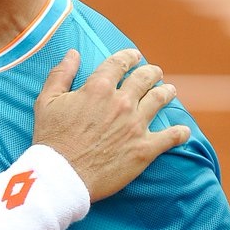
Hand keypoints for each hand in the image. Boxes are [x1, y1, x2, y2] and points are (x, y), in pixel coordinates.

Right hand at [33, 48, 188, 200]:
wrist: (62, 175)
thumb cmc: (51, 139)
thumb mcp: (46, 101)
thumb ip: (61, 74)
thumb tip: (72, 53)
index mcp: (98, 88)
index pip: (120, 63)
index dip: (129, 56)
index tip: (134, 56)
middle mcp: (121, 102)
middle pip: (145, 78)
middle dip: (152, 72)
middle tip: (154, 72)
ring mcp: (135, 125)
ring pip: (160, 99)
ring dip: (167, 92)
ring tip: (169, 90)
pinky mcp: (144, 149)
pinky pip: (171, 136)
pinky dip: (180, 132)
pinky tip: (183, 131)